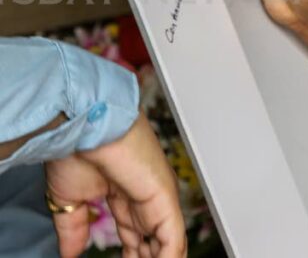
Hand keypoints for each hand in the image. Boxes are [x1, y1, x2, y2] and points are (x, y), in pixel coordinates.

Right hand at [44, 112, 184, 257]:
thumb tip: (71, 252)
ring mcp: (159, 196)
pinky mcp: (164, 197)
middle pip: (154, 242)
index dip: (133, 257)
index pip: (138, 237)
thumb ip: (75, 227)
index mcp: (128, 195)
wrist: (83, 126)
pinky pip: (173, 240)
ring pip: (169, 244)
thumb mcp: (70, 199)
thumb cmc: (78, 147)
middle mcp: (147, 196)